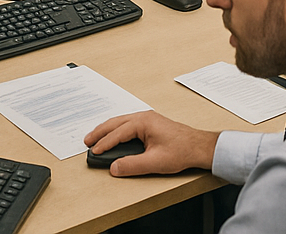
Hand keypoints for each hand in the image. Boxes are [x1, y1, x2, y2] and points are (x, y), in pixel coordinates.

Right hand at [84, 111, 217, 176]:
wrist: (198, 147)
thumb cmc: (180, 150)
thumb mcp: (155, 162)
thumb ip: (132, 165)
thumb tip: (114, 167)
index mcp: (143, 122)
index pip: (117, 132)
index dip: (104, 143)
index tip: (93, 150)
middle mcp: (143, 117)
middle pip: (115, 122)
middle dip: (100, 132)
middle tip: (87, 141)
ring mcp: (146, 119)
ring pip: (121, 122)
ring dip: (107, 130)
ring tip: (95, 138)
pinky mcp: (150, 124)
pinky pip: (127, 124)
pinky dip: (116, 130)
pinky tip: (113, 135)